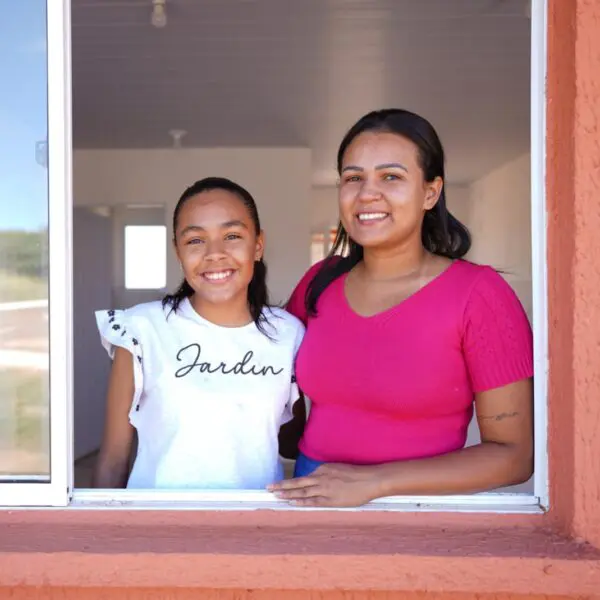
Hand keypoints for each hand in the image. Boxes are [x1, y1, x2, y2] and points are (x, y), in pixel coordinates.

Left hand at [268, 463, 382, 506]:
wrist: (370, 479)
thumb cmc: (356, 474)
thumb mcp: (337, 468)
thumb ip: (326, 473)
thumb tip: (317, 478)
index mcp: (323, 469)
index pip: (304, 477)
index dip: (291, 482)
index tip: (280, 484)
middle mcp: (321, 478)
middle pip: (297, 482)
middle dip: (282, 485)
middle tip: (268, 488)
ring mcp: (325, 489)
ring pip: (302, 492)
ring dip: (287, 494)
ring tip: (275, 496)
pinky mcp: (331, 500)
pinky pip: (313, 501)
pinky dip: (301, 501)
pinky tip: (291, 502)